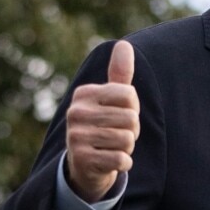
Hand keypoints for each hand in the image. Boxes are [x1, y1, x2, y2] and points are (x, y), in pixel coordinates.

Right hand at [65, 41, 140, 202]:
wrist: (85, 165)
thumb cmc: (104, 125)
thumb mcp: (111, 99)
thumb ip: (119, 74)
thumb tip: (123, 44)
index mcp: (84, 94)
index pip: (129, 95)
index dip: (133, 108)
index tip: (120, 115)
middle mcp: (76, 112)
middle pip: (131, 118)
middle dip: (131, 131)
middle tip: (115, 135)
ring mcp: (76, 136)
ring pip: (127, 139)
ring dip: (126, 147)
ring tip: (111, 147)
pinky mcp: (82, 159)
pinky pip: (121, 159)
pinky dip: (123, 163)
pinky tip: (109, 161)